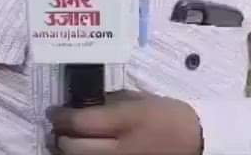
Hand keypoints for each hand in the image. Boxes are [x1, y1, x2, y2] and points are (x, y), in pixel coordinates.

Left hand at [48, 90, 202, 154]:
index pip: (81, 123)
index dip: (61, 117)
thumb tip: (83, 104)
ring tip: (64, 144)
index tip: (54, 112)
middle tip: (57, 128)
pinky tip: (82, 154)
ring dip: (67, 153)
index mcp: (126, 121)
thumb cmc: (169, 114)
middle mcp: (121, 147)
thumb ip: (112, 102)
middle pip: (74, 148)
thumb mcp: (141, 100)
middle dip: (60, 137)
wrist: (196, 141)